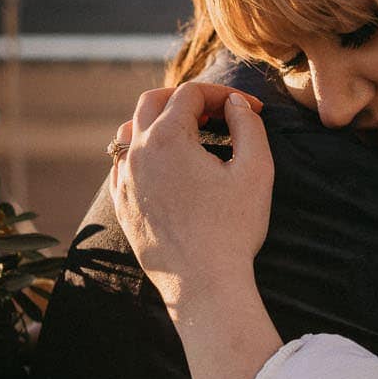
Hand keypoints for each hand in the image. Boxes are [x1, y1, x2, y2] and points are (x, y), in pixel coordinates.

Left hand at [110, 82, 272, 314]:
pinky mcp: (122, 205)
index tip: (249, 109)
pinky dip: (142, 152)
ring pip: (129, 131)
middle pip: (152, 102)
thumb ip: (248, 125)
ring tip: (188, 132)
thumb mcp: (256, 170)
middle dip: (185, 98)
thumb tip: (234, 103)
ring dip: (158, 122)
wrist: (203, 285)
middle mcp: (136, 153)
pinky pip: (122, 164)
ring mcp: (124, 180)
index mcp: (166, 139)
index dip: (223, 94)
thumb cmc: (233, 229)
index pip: (191, 94)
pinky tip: (166, 166)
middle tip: (215, 110)